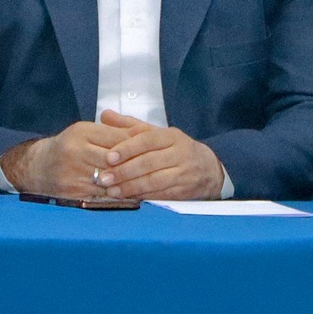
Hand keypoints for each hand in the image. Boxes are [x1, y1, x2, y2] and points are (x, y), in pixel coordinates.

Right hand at [0, 113, 147, 197]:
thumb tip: (145, 133)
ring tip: (148, 183)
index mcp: (81, 132)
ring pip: (110, 179)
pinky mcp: (72, 192)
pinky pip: (101, 195)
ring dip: (129, 182)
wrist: (39, 167)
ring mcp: (72, 173)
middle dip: (135, 165)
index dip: (137, 145)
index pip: (117, 138)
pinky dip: (118, 195)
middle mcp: (75, 151)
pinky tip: (132, 195)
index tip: (153, 150)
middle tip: (155, 169)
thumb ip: (113, 133)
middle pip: (114, 160)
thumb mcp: (88, 132)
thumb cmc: (70, 147)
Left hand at [96, 111, 224, 200]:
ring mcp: (184, 173)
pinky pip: (161, 195)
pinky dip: (143, 197)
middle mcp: (180, 153)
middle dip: (124, 171)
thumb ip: (131, 125)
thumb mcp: (158, 134)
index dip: (127, 148)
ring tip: (111, 191)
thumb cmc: (176, 150)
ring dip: (131, 187)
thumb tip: (105, 115)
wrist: (209, 170)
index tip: (109, 157)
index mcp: (171, 136)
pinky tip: (128, 198)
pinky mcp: (184, 191)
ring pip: (154, 181)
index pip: (147, 140)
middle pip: (149, 162)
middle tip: (104, 178)